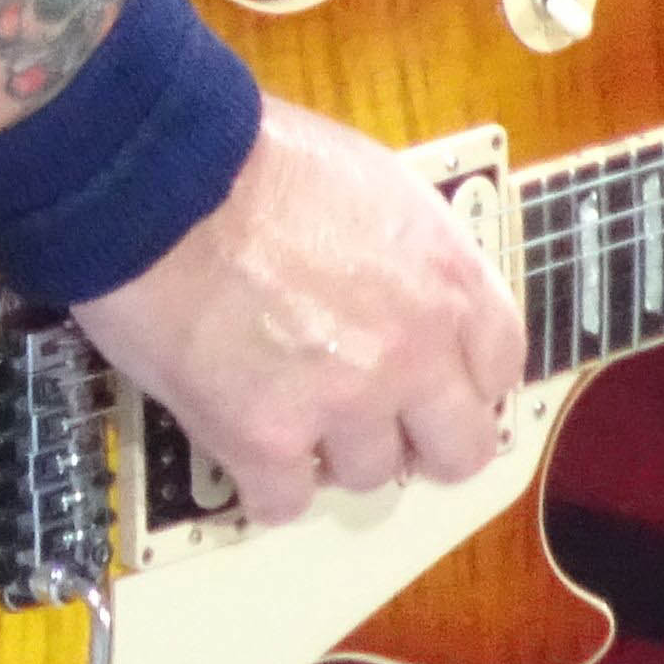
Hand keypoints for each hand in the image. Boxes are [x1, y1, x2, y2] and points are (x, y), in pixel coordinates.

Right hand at [73, 99, 527, 524]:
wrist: (162, 177)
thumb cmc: (260, 159)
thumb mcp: (377, 185)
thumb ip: (414, 257)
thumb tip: (413, 301)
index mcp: (447, 281)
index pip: (500, 367)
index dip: (461, 378)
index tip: (429, 379)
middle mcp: (412, 353)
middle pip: (459, 451)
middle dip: (420, 442)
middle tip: (374, 422)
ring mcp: (341, 403)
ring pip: (369, 477)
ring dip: (331, 452)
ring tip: (286, 406)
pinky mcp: (263, 440)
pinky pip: (283, 503)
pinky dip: (263, 482)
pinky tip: (240, 440)